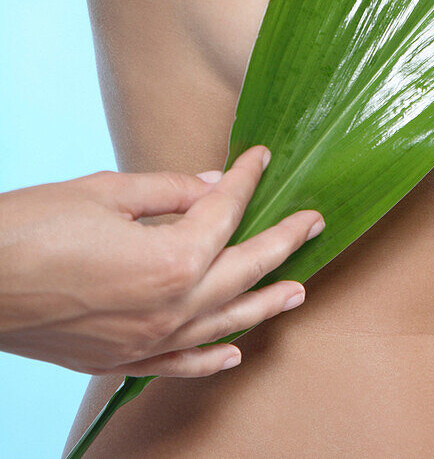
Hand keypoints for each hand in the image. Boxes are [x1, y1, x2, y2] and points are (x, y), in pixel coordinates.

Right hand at [0, 146, 323, 376]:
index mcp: (170, 258)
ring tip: (299, 289)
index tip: (261, 156)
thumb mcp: (105, 191)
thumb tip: (210, 184)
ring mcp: (148, 340)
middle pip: (243, 270)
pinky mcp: (123, 358)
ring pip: (225, 322)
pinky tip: (234, 351)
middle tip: (314, 221)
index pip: (225, 212)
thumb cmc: (31, 229)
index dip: (247, 178)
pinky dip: (213, 357)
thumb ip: (168, 189)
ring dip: (265, 303)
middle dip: (283, 242)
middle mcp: (170, 307)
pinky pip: (182, 363)